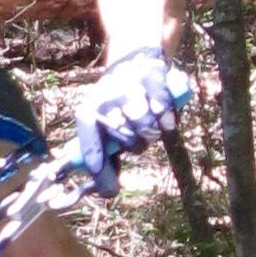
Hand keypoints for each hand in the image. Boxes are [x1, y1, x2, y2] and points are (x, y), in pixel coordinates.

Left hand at [75, 46, 190, 195]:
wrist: (133, 64)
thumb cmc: (118, 107)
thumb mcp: (104, 128)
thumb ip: (105, 161)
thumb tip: (109, 193)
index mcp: (88, 113)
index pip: (89, 139)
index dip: (95, 157)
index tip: (99, 171)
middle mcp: (105, 99)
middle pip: (126, 138)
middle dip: (136, 144)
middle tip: (138, 137)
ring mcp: (128, 87)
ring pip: (146, 125)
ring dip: (152, 132)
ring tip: (150, 125)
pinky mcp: (152, 76)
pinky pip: (163, 106)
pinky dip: (167, 117)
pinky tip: (166, 121)